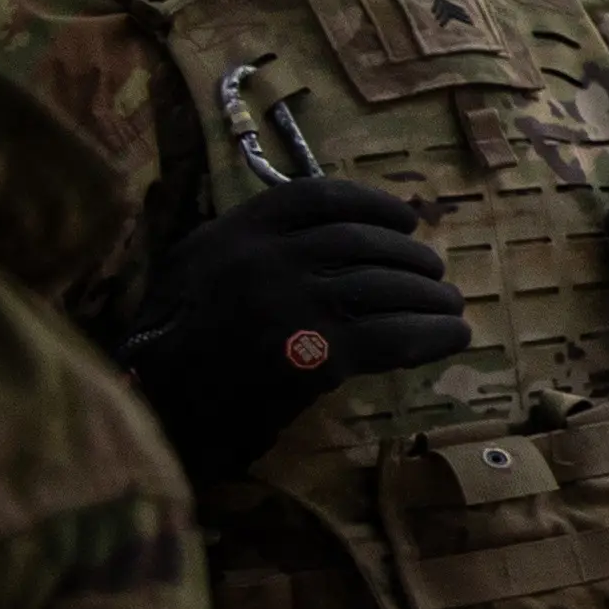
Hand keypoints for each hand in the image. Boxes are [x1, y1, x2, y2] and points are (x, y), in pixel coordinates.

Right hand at [120, 173, 466, 483]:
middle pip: (364, 243)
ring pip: (387, 288)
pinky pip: (393, 337)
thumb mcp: (192, 271)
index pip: (320, 197)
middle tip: (434, 271)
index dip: (373, 204)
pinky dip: (431, 335)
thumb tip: (324, 235)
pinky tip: (453, 337)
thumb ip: (248, 246)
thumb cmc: (170, 345)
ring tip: (450, 307)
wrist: (155, 411)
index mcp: (235, 232)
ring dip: (430, 297)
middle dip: (410, 257)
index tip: (406, 217)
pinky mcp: (316, 356)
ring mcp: (294, 305)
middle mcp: (267, 260)